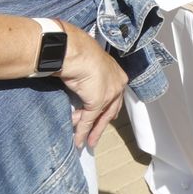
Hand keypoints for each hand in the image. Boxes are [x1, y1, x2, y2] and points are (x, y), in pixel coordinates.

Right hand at [57, 23, 127, 148]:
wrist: (75, 51)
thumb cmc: (78, 53)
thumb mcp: (87, 68)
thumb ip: (89, 82)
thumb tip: (81, 93)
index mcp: (117, 74)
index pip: (114, 97)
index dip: (108, 110)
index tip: (106, 120)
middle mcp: (117, 84)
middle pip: (110, 110)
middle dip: (101, 125)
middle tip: (95, 138)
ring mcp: (109, 93)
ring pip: (101, 117)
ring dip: (91, 131)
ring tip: (85, 142)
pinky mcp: (98, 102)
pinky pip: (89, 120)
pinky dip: (83, 131)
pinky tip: (79, 140)